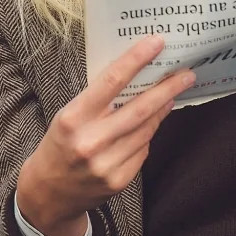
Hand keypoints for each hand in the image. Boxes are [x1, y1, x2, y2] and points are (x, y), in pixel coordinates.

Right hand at [16, 36, 193, 235]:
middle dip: (166, 89)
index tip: (156, 43)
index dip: (136, 60)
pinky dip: (147, 136)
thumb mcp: (69, 116)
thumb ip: (98, 100)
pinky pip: (142, 151)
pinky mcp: (119, 181)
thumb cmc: (60, 145)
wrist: (49, 192)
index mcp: (73, 118)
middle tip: (186, 74)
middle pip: (139, 109)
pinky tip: (147, 127)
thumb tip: (136, 77)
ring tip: (172, 94)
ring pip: (145, 130)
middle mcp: (90, 142)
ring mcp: (106, 165)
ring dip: (161, 110)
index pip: (110, 82)